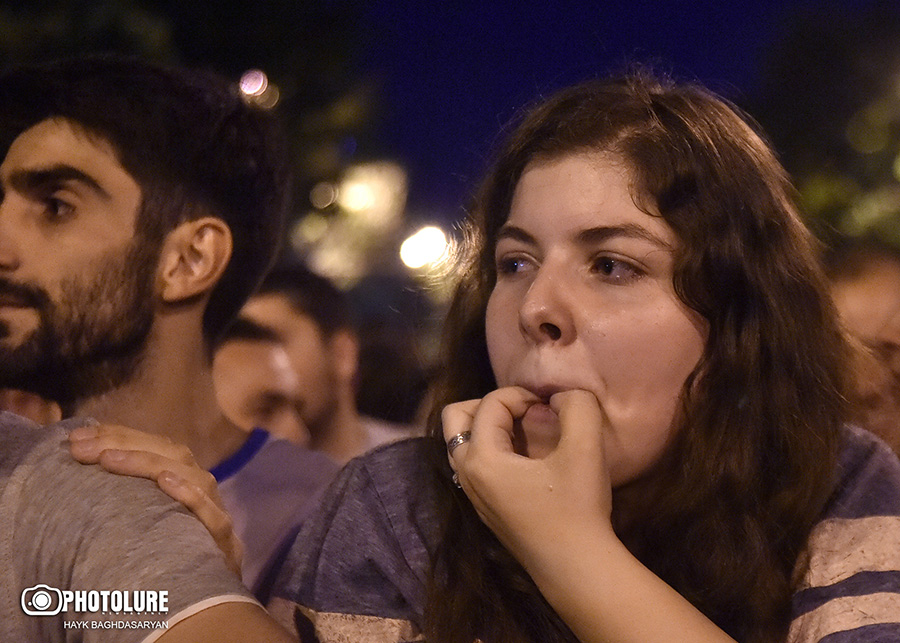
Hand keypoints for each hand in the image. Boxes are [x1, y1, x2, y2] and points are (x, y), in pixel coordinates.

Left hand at [68, 424, 242, 575]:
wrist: (199, 611)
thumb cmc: (159, 571)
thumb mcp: (139, 527)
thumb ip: (124, 500)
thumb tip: (79, 464)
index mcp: (184, 487)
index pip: (159, 449)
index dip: (122, 436)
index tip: (79, 435)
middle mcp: (203, 496)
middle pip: (175, 456)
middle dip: (126, 444)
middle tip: (80, 446)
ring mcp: (216, 520)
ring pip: (196, 478)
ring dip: (151, 464)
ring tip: (109, 459)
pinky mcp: (224, 548)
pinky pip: (214, 518)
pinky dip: (192, 496)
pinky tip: (166, 481)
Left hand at [443, 387, 613, 568]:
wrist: (576, 568)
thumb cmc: (576, 507)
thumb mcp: (585, 448)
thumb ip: (576, 406)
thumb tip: (559, 396)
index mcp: (481, 459)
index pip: (489, 404)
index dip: (521, 394)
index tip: (549, 407)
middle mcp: (466, 475)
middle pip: (455, 418)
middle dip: (488, 404)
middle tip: (523, 412)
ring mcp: (472, 496)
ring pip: (461, 443)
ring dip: (487, 427)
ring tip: (524, 432)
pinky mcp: (485, 510)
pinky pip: (473, 465)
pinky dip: (491, 450)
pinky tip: (525, 460)